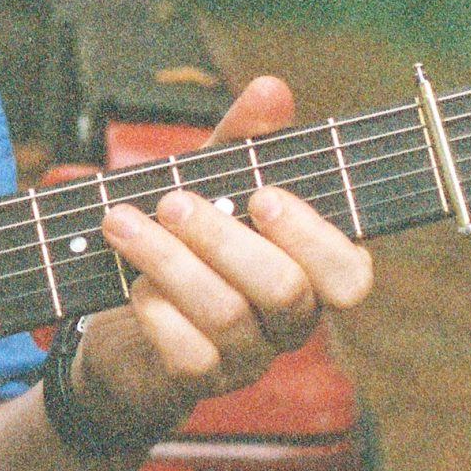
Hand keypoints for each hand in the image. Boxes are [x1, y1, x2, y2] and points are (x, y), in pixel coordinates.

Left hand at [70, 74, 374, 444]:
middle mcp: (288, 321)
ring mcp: (247, 357)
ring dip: (169, 262)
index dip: (314, 237)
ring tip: (121, 223)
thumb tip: (273, 87)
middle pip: (285, 291)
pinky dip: (156, 313)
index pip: (350, 273)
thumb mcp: (211, 181)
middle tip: (172, 203)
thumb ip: (244, 140)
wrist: (121, 322)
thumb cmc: (186, 242)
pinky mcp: (197, 382)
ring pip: (228, 317)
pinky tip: (132, 285)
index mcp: (308, 271)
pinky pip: (190, 357)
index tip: (262, 196)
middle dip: (223, 238)